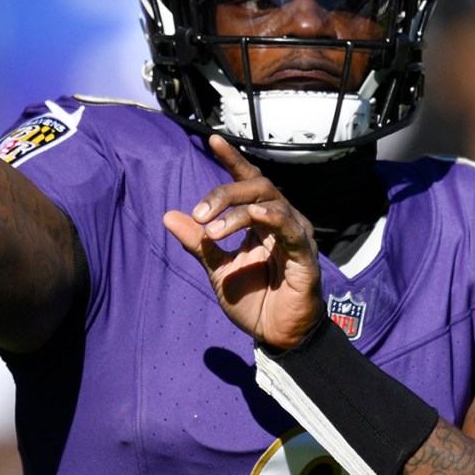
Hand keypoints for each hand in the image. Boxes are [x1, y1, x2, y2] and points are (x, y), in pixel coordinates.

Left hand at [161, 137, 323, 350]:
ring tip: (213, 231)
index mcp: (262, 222)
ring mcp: (296, 236)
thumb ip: (198, 243)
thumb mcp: (218, 269)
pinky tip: (256, 218)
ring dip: (238, 213)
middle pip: (257, 187)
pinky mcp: (306, 255)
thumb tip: (168, 215)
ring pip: (270, 204)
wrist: (276, 336)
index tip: (212, 139)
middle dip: (225, 194)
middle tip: (200, 214)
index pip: (248, 182)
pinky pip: (291, 229)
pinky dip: (273, 218)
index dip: (232, 160)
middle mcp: (282, 222)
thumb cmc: (254, 301)